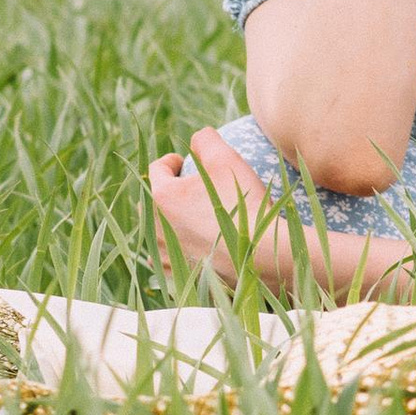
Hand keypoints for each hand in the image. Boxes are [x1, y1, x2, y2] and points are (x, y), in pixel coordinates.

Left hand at [148, 129, 294, 290]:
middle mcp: (154, 228)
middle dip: (168, 192)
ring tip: (195, 217)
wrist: (261, 257)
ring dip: (173, 221)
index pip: (157, 169)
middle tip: (191, 190)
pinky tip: (198, 245)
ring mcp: (163, 256)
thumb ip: (206, 139)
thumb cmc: (243, 204)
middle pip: (154, 201)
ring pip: (160, 231)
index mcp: (161, 197)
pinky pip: (171, 257)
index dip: (172, 161)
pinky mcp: (176, 277)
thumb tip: (197, 137)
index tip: (184, 162)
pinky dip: (180, 248)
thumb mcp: (226, 158)